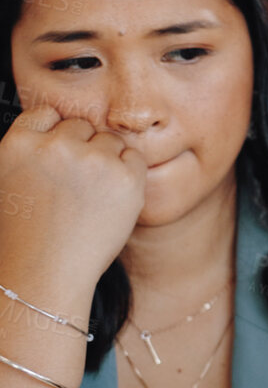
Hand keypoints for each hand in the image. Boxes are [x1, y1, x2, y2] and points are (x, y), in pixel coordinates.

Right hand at [0, 104, 147, 291]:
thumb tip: (55, 129)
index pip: (47, 113)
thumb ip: (29, 152)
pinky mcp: (125, 177)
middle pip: (81, 126)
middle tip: (75, 185)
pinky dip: (127, 175)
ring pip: (110, 141)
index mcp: (17, 144)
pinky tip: (109, 200)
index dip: (55, 132)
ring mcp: (92, 160)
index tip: (59, 151)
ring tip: (90, 197)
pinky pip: (135, 158)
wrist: (43, 274)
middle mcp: (55, 146)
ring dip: (106, 160)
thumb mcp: (7, 182)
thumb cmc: (23, 235)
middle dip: (81, 148)